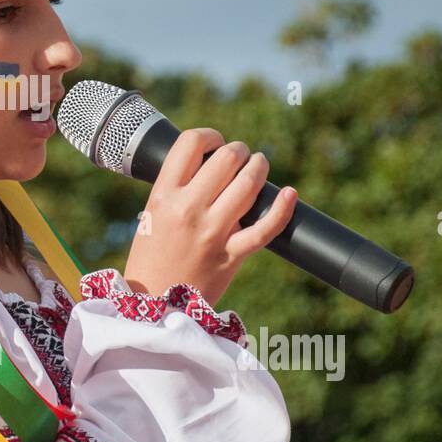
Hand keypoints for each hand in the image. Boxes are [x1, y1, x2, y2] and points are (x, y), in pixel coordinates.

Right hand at [123, 129, 296, 306]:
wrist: (154, 305)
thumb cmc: (151, 258)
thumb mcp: (151, 215)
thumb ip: (177, 190)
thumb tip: (211, 164)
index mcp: (163, 195)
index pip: (190, 143)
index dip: (210, 135)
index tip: (215, 143)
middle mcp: (188, 209)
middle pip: (226, 158)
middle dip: (239, 151)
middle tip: (240, 156)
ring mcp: (212, 232)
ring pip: (248, 184)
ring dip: (259, 168)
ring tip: (258, 166)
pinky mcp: (231, 255)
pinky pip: (265, 228)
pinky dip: (282, 208)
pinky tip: (289, 193)